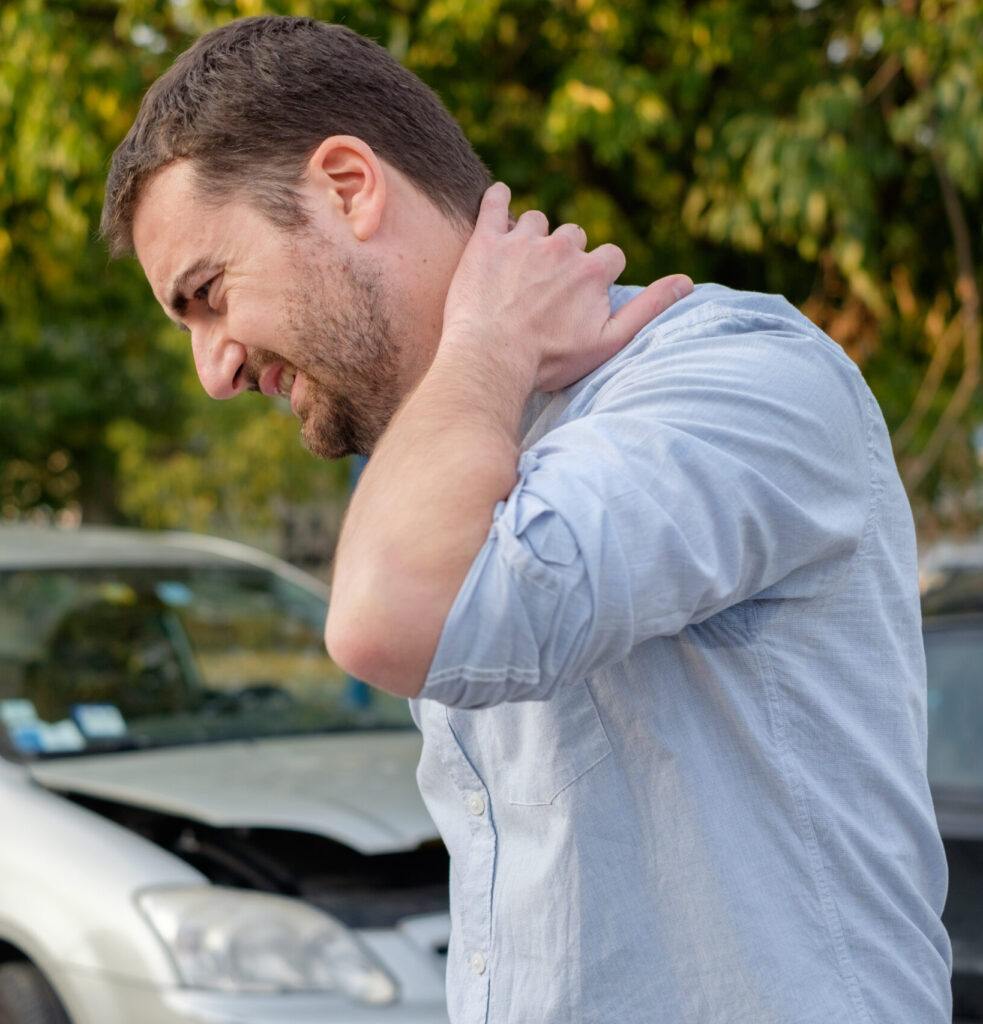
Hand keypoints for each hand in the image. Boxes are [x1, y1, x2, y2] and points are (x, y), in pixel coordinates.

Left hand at [442, 182, 692, 391]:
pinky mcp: (487, 240)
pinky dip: (498, 198)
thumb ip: (648, 308)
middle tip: (546, 285)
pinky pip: (495, 201)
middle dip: (566, 255)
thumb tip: (687, 283)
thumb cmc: (550, 360)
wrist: (491, 360)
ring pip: (537, 221)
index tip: (582, 296)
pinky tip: (499, 203)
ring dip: (533, 237)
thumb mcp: (608, 342)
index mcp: (593, 270)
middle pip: (574, 235)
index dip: (599, 275)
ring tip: (519, 265)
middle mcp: (562, 247)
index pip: (610, 256)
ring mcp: (522, 241)